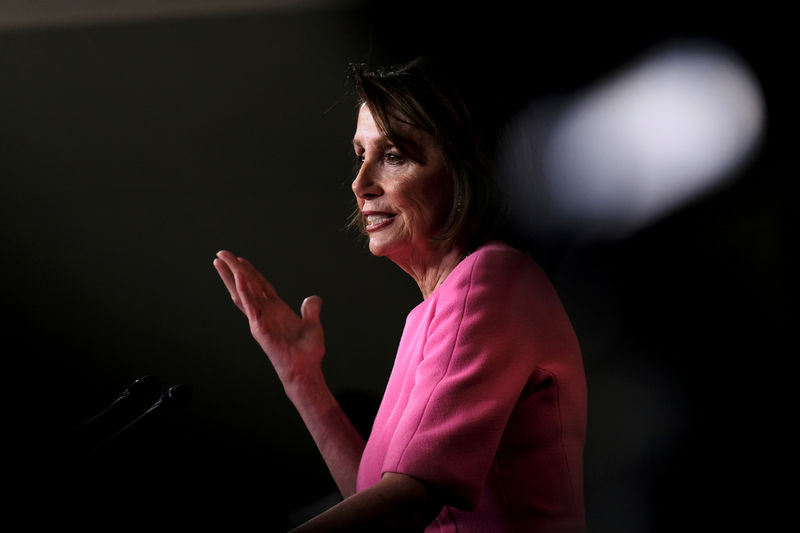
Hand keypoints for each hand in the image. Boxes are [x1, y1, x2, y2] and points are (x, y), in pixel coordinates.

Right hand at [213, 250, 324, 385]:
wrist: (304, 369)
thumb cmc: (307, 352)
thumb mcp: (312, 324)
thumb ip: (311, 310)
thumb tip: (314, 299)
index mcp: (276, 309)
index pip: (260, 285)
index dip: (250, 271)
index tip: (239, 259)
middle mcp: (265, 312)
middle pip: (246, 284)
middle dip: (234, 268)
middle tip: (221, 253)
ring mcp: (259, 319)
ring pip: (242, 292)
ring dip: (231, 275)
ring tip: (220, 260)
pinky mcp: (259, 327)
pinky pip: (251, 305)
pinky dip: (245, 290)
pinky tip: (239, 276)